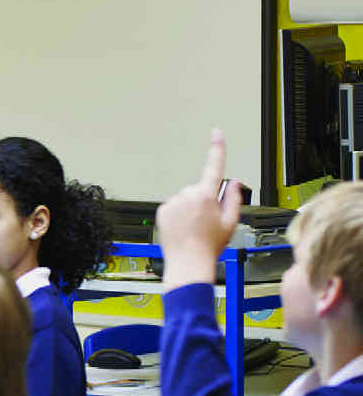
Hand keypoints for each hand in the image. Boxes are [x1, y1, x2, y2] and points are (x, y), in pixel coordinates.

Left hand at [155, 128, 241, 290]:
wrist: (187, 262)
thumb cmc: (210, 245)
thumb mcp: (231, 222)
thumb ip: (233, 198)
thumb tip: (233, 182)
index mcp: (206, 196)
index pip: (214, 166)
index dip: (217, 148)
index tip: (216, 133)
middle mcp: (187, 195)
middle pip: (199, 190)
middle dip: (204, 201)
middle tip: (207, 222)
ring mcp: (173, 202)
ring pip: (185, 199)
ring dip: (190, 209)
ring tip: (194, 228)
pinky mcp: (162, 210)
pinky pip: (173, 207)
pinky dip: (178, 215)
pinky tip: (182, 229)